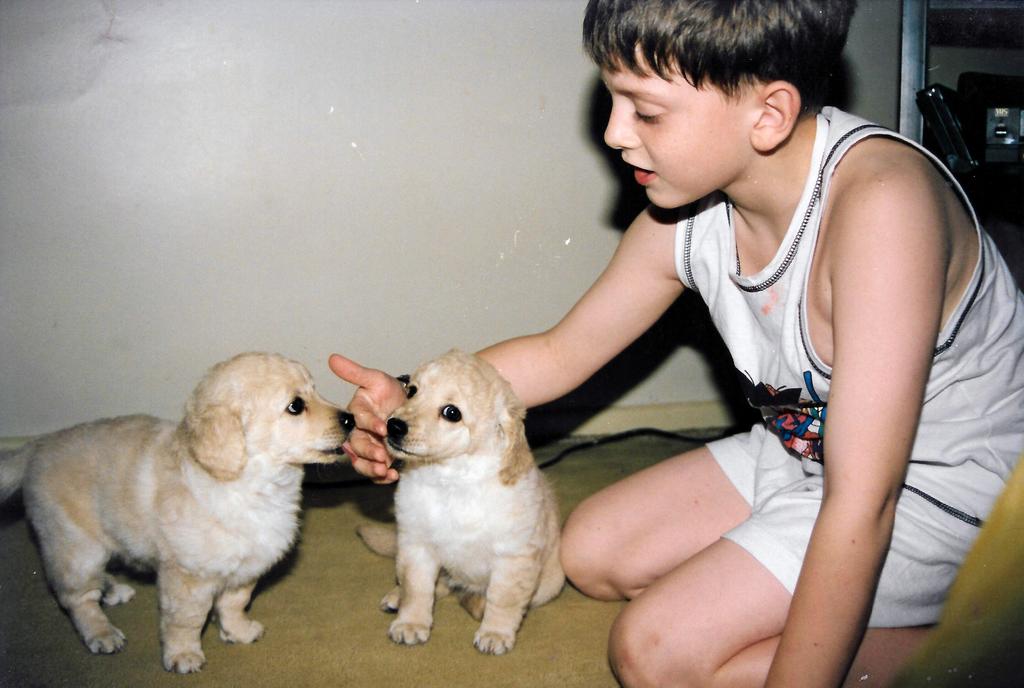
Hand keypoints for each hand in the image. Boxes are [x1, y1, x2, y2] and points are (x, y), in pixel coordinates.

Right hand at [328, 353, 406, 483]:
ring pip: (362, 462)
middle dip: (369, 452)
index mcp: (357, 413)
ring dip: (371, 468)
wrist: (408, 407)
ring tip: (385, 471)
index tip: (382, 427)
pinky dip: (382, 477)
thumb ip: (355, 373)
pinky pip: (375, 472)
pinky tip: (393, 476)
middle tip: (382, 457)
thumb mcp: (375, 380)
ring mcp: (369, 447)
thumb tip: (333, 358)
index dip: (370, 424)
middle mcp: (360, 432)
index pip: (360, 419)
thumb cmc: (389, 392)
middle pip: (358, 445)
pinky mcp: (379, 459)